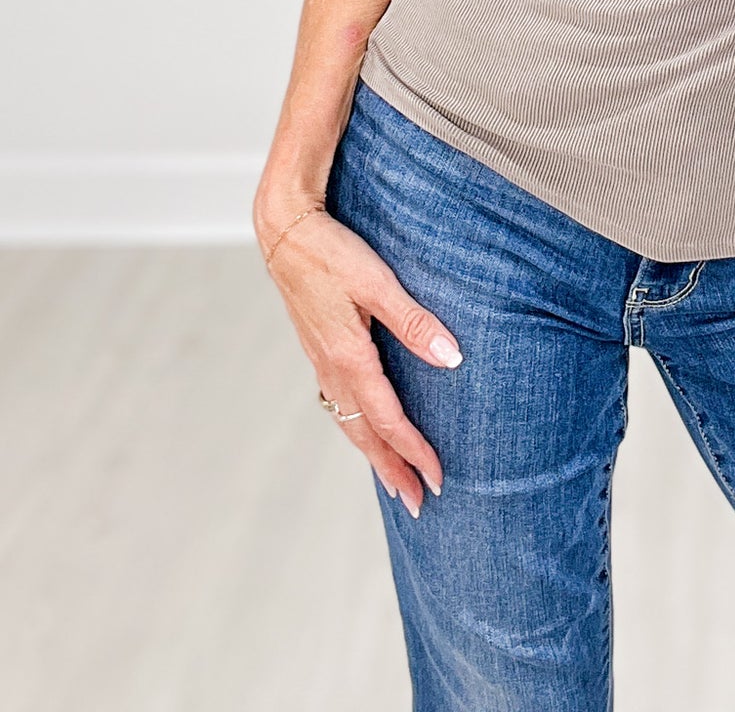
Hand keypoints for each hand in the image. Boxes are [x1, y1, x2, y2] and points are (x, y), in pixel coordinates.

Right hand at [259, 203, 461, 517]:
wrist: (283, 229)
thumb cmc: (331, 251)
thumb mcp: (376, 282)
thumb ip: (414, 321)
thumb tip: (451, 357)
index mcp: (349, 357)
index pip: (388, 419)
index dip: (414, 451)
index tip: (437, 479)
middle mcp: (332, 368)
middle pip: (365, 434)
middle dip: (392, 470)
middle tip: (418, 504)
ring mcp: (321, 360)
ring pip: (350, 422)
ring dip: (373, 453)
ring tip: (393, 478)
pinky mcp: (318, 347)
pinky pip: (339, 402)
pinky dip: (356, 426)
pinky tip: (364, 425)